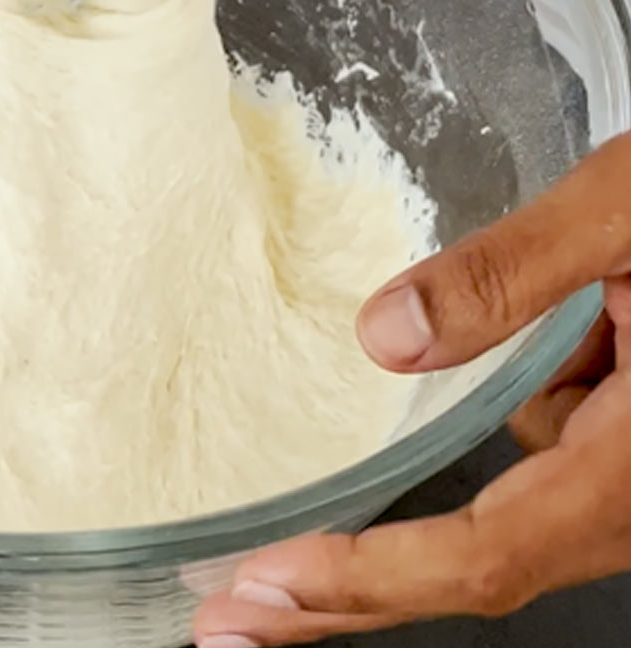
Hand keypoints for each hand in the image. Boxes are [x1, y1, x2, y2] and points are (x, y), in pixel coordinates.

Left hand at [193, 130, 630, 646]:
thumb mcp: (626, 211)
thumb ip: (510, 276)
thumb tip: (382, 336)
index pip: (490, 553)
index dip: (370, 585)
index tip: (264, 598)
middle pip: (485, 564)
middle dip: (352, 589)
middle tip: (227, 615)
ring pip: (521, 498)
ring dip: (466, 447)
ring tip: (563, 321)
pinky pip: (557, 453)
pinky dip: (521, 408)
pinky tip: (584, 329)